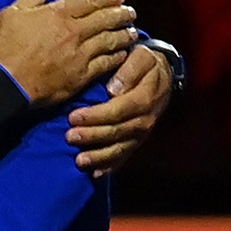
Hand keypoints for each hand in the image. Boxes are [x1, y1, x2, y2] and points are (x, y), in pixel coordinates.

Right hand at [0, 0, 137, 107]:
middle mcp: (74, 32)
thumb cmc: (3, 48)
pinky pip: (106, 64)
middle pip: (107, 19)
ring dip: (124, 34)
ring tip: (131, 31)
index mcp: (58, 14)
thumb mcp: (10, 15)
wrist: (5, 84)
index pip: (91, 0)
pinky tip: (123, 54)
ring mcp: (80, 55)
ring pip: (111, 41)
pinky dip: (117, 57)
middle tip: (130, 12)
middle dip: (122, 13)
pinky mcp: (81, 76)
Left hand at [66, 45, 171, 176]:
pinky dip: (110, 166)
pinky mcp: (137, 140)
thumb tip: (113, 88)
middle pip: (117, 131)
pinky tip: (96, 174)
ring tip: (79, 160)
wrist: (161, 74)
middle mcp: (145, 120)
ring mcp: (141, 133)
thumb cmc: (145, 62)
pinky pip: (125, 156)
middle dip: (92, 136)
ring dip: (99, 156)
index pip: (119, 110)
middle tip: (69, 136)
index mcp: (144, 98)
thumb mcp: (141, 57)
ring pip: (120, 148)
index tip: (73, 116)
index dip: (96, 115)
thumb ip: (129, 69)